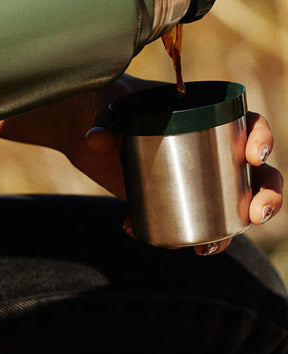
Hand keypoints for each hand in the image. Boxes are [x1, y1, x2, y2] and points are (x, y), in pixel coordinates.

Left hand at [0, 75, 283, 255]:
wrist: (84, 125)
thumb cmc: (105, 104)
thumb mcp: (106, 106)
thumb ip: (102, 121)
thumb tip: (98, 140)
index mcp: (207, 113)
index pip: (250, 124)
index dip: (262, 139)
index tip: (253, 156)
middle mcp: (211, 146)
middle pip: (258, 172)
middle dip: (268, 195)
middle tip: (255, 214)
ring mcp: (196, 175)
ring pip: (234, 204)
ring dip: (234, 230)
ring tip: (210, 246)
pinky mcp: (175, 196)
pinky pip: (198, 222)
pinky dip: (193, 239)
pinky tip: (181, 249)